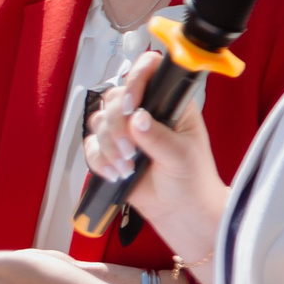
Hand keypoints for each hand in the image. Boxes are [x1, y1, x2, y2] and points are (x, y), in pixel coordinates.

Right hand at [82, 48, 226, 265]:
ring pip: (99, 121)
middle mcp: (145, 111)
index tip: (130, 107)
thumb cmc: (192, 180)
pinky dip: (100, 161)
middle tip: (129, 149)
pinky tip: (117, 174)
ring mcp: (126, 130)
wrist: (180, 212)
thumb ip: (159, 137)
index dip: (135, 80)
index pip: (149, 72)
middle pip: (114, 98)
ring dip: (109, 147)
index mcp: (170, 103)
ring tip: (127, 168)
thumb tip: (137, 118)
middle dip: (116, 126)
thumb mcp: (182, 156)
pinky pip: (91, 146)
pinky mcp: (110, 150)